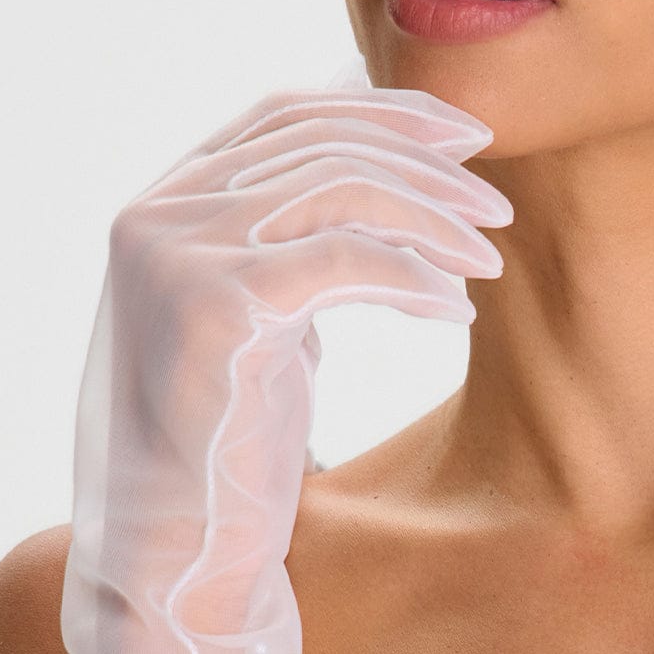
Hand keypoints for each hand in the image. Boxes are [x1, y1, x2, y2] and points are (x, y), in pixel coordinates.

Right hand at [56, 78, 512, 653]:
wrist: (180, 543)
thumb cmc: (232, 429)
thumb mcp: (266, 309)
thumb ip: (297, 233)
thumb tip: (389, 166)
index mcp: (167, 202)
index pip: (286, 113)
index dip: (382, 110)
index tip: (463, 135)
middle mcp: (158, 213)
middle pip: (321, 143)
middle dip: (425, 164)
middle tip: (495, 204)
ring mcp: (176, 254)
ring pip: (340, 189)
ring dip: (433, 217)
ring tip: (487, 257)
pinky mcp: (215, 308)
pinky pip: (347, 260)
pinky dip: (416, 277)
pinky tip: (456, 307)